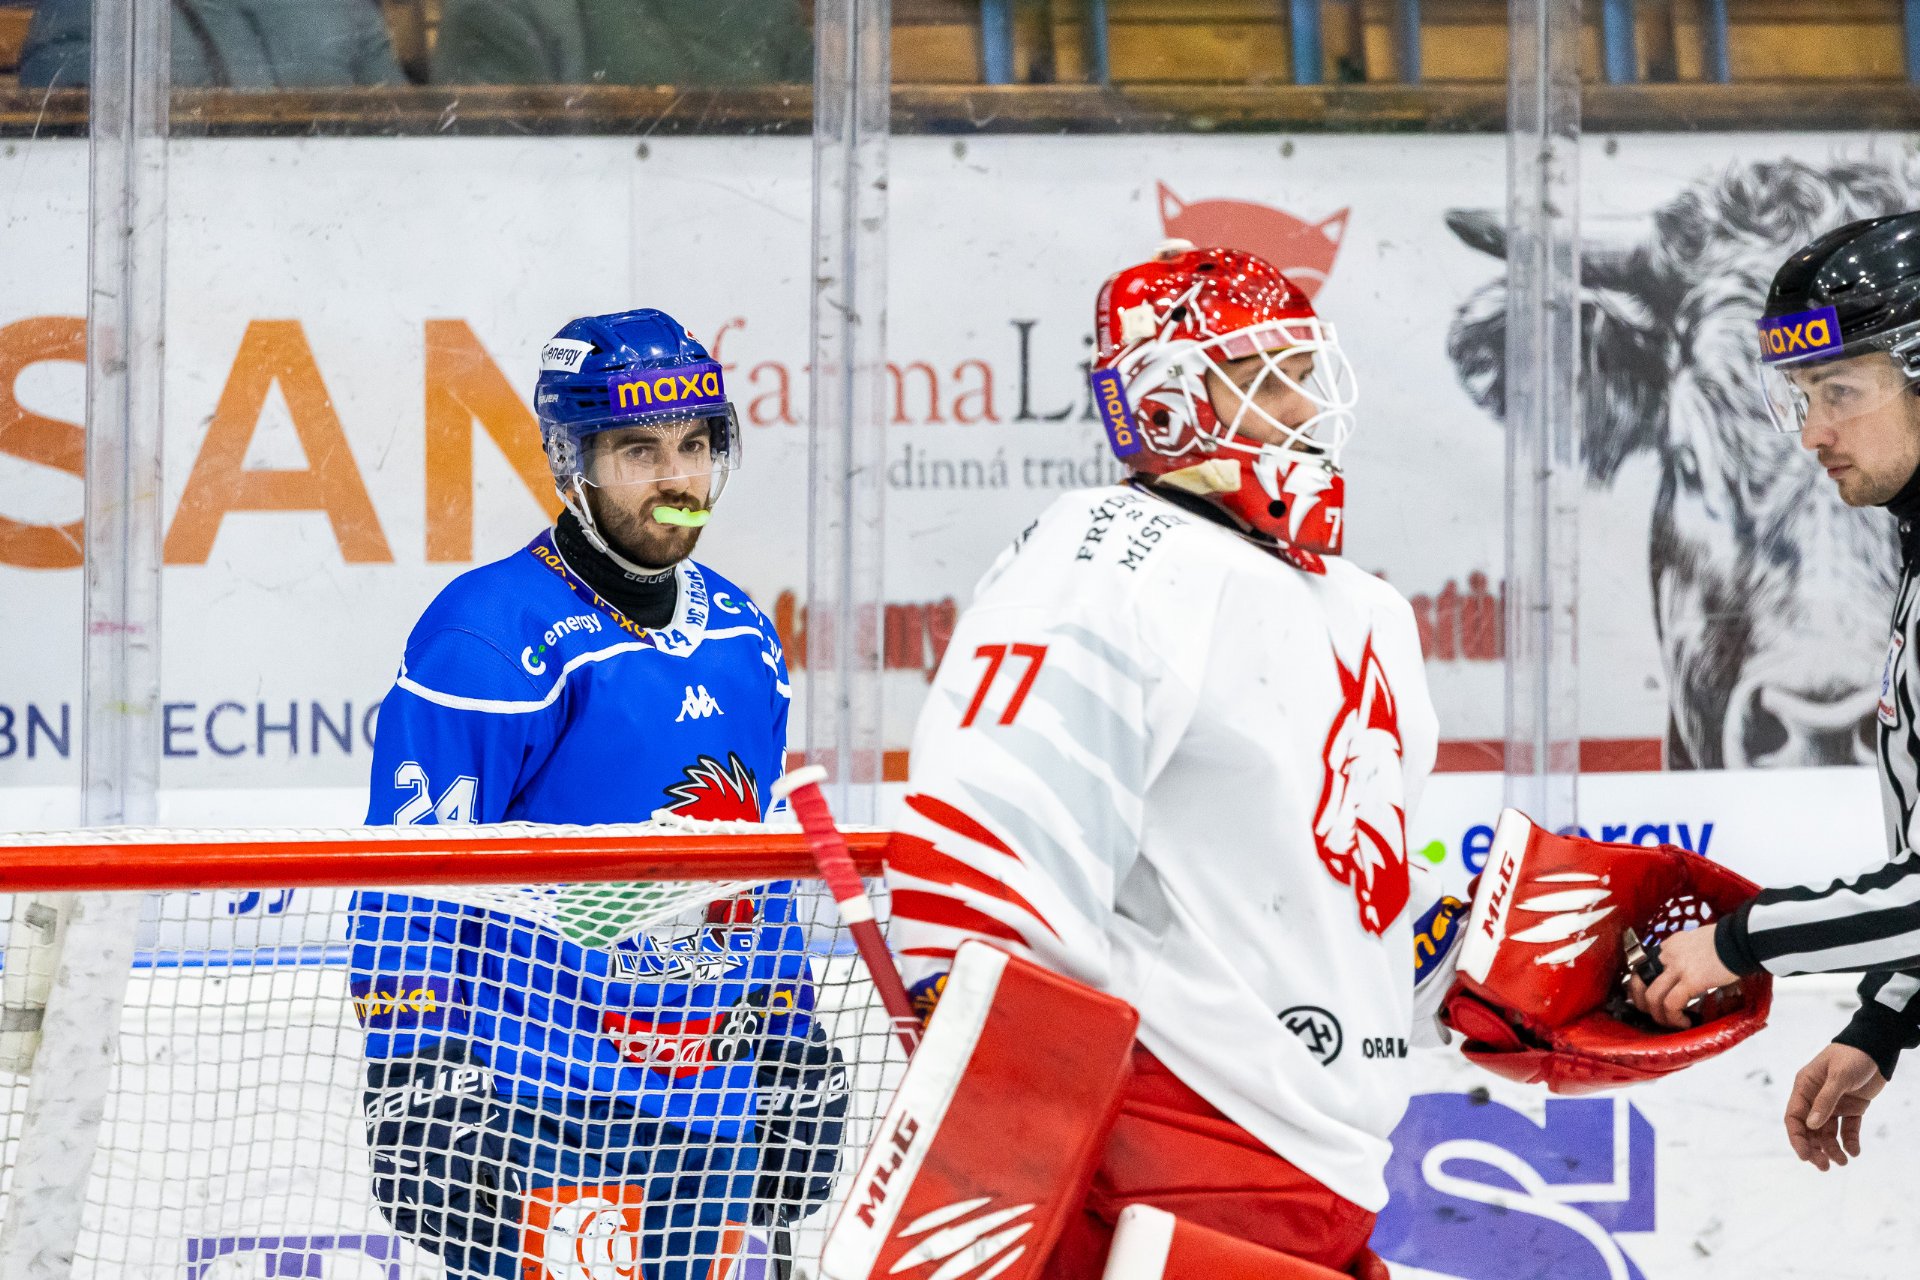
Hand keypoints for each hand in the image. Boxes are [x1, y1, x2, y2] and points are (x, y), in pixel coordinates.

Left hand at [1625, 922, 1738, 1028]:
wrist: (1741, 939)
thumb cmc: (1726, 942)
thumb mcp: (1697, 943)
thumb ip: (1686, 956)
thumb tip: (1688, 975)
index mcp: (1667, 946)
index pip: (1642, 967)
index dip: (1640, 986)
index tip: (1649, 1000)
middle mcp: (1666, 955)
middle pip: (1638, 982)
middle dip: (1642, 1004)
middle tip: (1655, 1015)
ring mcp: (1677, 968)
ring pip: (1652, 997)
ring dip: (1658, 1016)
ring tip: (1672, 1023)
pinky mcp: (1691, 980)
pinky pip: (1672, 1004)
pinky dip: (1674, 1018)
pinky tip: (1685, 1022)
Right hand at [1784, 1043, 1885, 1170]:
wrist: (1876, 1048)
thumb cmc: (1852, 1056)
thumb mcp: (1838, 1077)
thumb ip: (1825, 1101)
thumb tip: (1811, 1126)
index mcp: (1805, 1088)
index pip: (1794, 1118)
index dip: (1797, 1138)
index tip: (1805, 1157)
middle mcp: (1816, 1098)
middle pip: (1809, 1130)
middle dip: (1815, 1149)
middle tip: (1825, 1166)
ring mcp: (1834, 1104)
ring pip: (1827, 1133)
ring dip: (1833, 1149)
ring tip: (1843, 1162)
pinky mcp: (1852, 1107)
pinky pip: (1848, 1129)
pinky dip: (1850, 1141)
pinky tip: (1854, 1152)